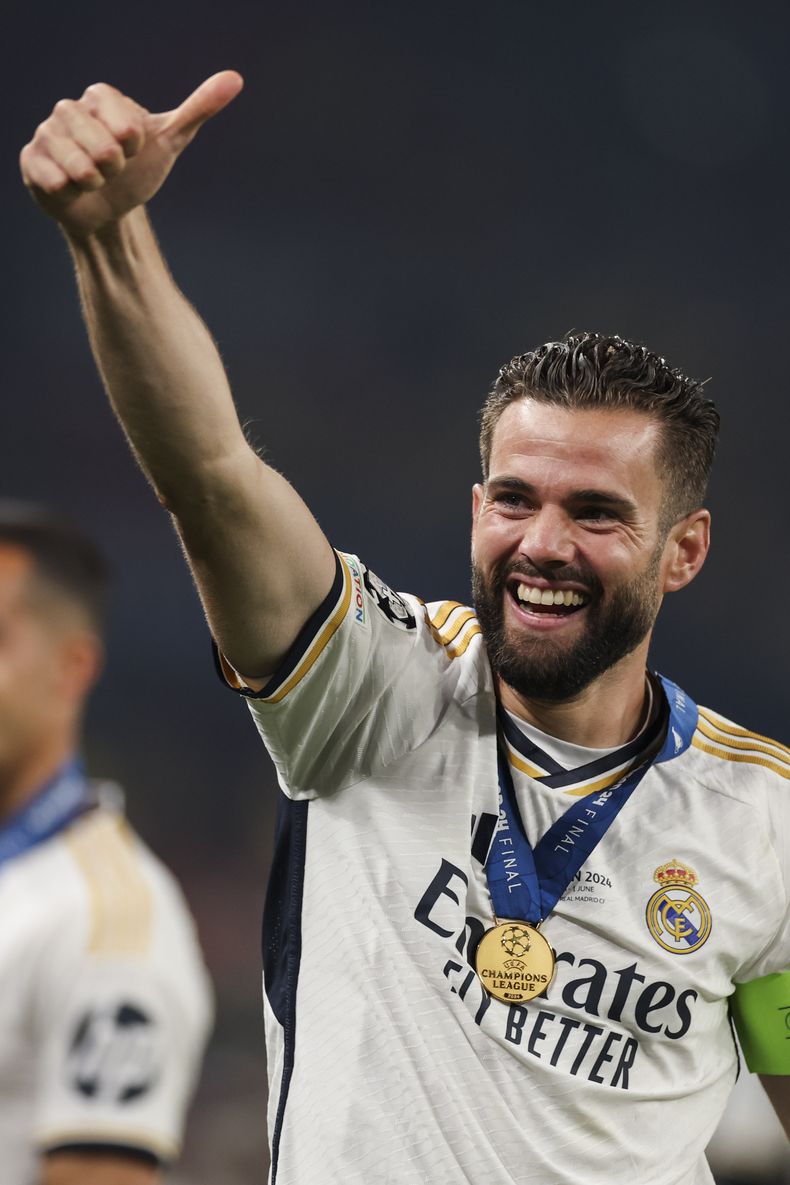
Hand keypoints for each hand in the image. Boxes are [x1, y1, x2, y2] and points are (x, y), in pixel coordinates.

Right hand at [19, 71, 243, 238]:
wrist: (110, 208)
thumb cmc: (138, 170)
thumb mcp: (170, 140)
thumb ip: (199, 107)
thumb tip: (235, 79)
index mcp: (100, 96)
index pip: (125, 126)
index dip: (134, 147)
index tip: (133, 149)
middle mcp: (68, 109)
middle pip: (102, 149)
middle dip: (115, 170)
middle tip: (112, 170)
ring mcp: (46, 133)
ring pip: (78, 167)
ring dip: (94, 183)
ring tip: (92, 180)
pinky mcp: (31, 161)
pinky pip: (54, 181)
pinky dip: (70, 193)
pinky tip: (71, 189)